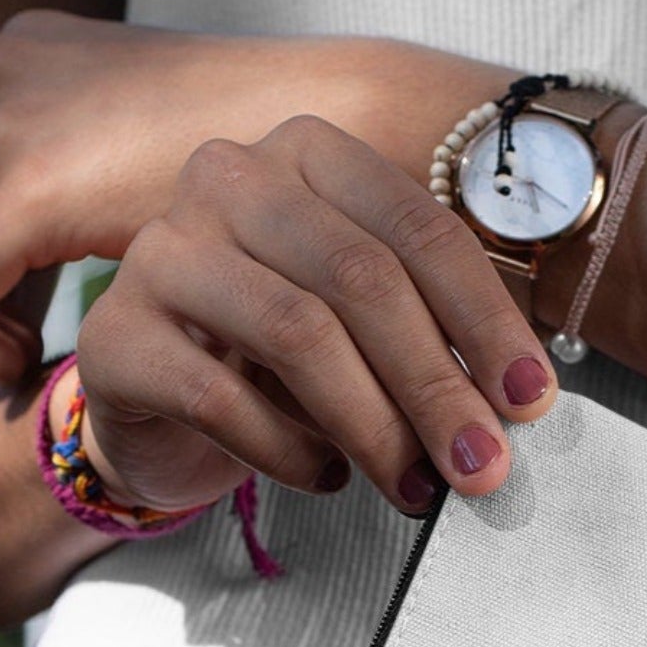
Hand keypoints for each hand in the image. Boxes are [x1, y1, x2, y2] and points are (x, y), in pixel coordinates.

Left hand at [0, 11, 421, 380]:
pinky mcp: (33, 194)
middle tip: (20, 345)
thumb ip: (115, 158)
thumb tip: (94, 197)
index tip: (24, 303)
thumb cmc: (277, 147)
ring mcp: (5, 126)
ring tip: (26, 364)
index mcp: (27, 54)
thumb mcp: (162, 137)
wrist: (339, 129)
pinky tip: (33, 371)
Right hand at [71, 113, 557, 516]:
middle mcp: (229, 179)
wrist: (158, 406)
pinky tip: (328, 479)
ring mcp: (161, 251)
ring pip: (299, 332)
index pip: (418, 231)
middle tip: (483, 466)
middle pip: (362, 279)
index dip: (486, 322)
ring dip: (375, 427)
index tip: (531, 404)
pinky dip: (291, 452)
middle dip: (436, 386)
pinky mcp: (115, 336)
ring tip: (415, 489)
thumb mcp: (367, 333)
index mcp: (309, 157)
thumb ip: (432, 342)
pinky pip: (222, 398)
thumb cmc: (279, 363)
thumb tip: (513, 407)